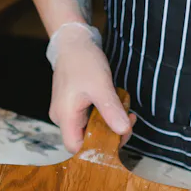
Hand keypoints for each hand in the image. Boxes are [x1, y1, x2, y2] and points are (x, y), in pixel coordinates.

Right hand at [49, 24, 134, 152]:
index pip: (76, 148)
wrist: (72, 42)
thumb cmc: (83, 61)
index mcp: (65, 117)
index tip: (118, 136)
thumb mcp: (101, 86)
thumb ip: (111, 110)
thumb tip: (123, 131)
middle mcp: (62, 118)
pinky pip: (88, 119)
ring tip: (124, 112)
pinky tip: (114, 106)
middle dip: (109, 135)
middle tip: (128, 122)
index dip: (96, 148)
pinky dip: (103, 116)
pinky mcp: (72, 107)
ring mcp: (66, 113)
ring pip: (88, 130)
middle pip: (84, 140)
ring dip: (108, 124)